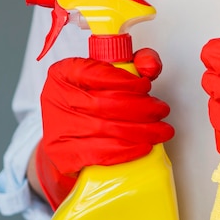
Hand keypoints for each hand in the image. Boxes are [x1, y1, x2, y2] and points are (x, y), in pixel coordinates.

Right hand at [35, 48, 173, 209]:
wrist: (66, 139)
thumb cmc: (90, 103)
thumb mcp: (108, 76)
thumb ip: (135, 64)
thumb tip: (150, 66)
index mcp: (64, 73)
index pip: (97, 73)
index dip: (127, 81)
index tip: (146, 85)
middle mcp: (57, 99)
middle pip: (106, 103)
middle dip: (142, 108)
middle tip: (161, 110)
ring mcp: (59, 129)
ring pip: (107, 129)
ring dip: (142, 131)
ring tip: (162, 130)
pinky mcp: (64, 155)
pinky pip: (102, 153)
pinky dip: (128, 151)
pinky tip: (145, 147)